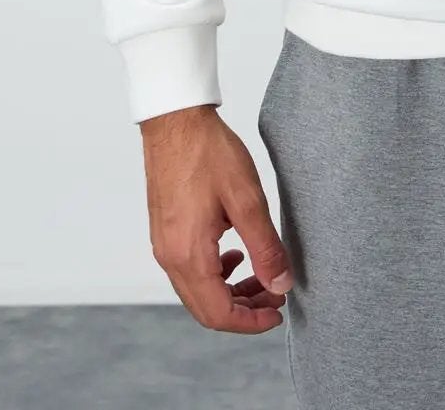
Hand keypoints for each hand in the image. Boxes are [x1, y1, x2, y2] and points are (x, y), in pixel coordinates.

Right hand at [140, 104, 292, 332]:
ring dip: (230, 292)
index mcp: (189, 255)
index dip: (251, 322)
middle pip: (205, 308)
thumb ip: (265, 247)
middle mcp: (170, 257)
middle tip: (275, 293)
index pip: (218, 313)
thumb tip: (280, 284)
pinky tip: (235, 253)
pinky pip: (189, 270)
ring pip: (197, 291)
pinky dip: (215, 274)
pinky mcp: (165, 231)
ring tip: (261, 274)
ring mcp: (164, 245)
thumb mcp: (247, 199)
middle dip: (244, 309)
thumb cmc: (208, 153)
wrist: (175, 121)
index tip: (278, 312)